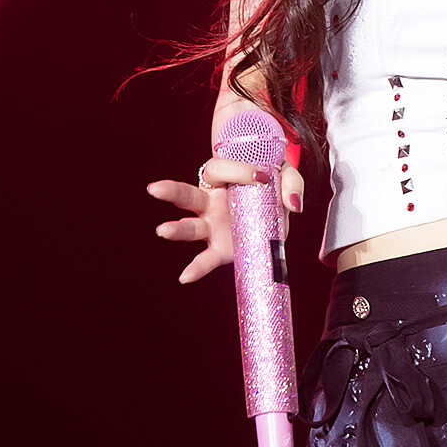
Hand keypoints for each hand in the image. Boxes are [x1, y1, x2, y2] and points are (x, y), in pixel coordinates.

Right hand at [146, 159, 304, 284]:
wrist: (274, 207)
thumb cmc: (274, 185)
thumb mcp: (285, 175)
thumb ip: (291, 183)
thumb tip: (292, 204)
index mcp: (223, 178)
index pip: (221, 169)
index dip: (239, 170)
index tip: (263, 177)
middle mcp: (210, 201)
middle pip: (187, 195)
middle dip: (170, 191)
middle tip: (154, 189)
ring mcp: (212, 226)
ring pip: (190, 226)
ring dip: (177, 230)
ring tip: (162, 231)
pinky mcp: (220, 248)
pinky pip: (205, 258)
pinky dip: (196, 268)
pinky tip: (185, 277)